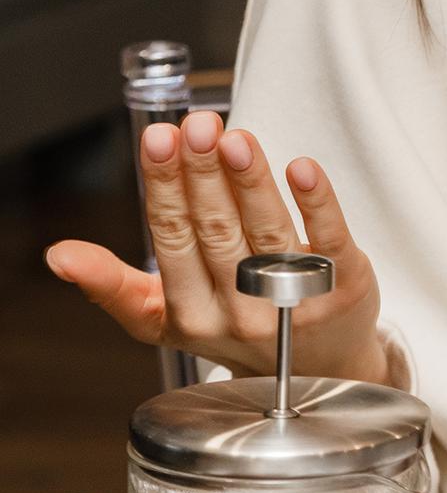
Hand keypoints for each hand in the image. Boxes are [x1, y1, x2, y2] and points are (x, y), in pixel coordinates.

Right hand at [46, 110, 387, 384]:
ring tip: (235, 137)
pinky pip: (329, 242)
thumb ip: (113, 284)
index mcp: (189, 313)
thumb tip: (58, 256)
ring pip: (267, 233)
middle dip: (204, 175)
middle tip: (197, 125)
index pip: (173, 241)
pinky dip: (316, 203)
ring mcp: (293, 302)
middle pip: (217, 232)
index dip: (165, 188)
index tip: (158, 138)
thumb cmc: (234, 324)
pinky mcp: (343, 289)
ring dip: (250, 181)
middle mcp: (239, 312)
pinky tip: (302, 167)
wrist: (317, 368)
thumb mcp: (165, 316)